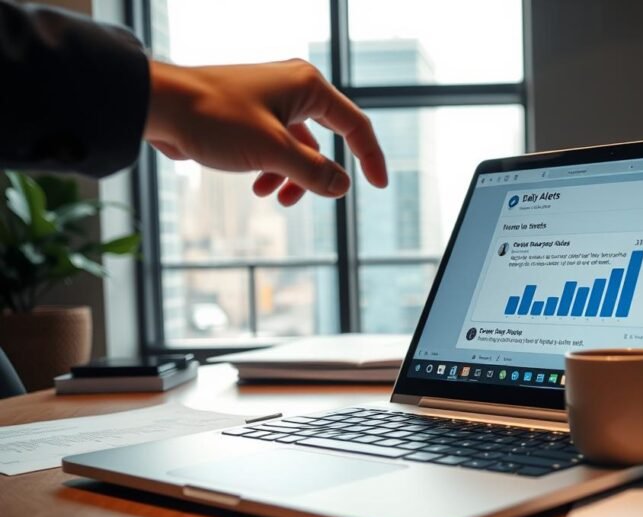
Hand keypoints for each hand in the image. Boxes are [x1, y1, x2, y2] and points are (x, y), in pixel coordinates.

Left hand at [144, 59, 387, 205]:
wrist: (158, 105)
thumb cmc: (214, 119)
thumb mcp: (272, 153)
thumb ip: (313, 173)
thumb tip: (342, 187)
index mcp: (308, 87)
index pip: (355, 125)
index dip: (371, 157)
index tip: (379, 186)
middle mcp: (294, 87)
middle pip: (325, 140)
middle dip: (314, 175)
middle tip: (299, 199)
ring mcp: (271, 99)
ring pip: (299, 147)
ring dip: (290, 176)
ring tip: (269, 195)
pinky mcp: (250, 112)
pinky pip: (277, 145)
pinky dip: (273, 168)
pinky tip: (256, 183)